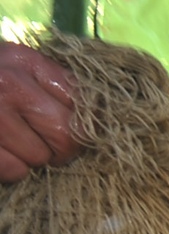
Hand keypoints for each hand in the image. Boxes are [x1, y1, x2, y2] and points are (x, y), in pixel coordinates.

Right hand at [0, 41, 82, 183]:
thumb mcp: (14, 64)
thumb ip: (49, 82)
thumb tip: (95, 117)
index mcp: (25, 62)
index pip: (80, 100)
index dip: (84, 124)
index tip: (75, 132)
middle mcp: (8, 84)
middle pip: (66, 135)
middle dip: (63, 150)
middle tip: (51, 150)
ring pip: (40, 158)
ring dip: (33, 160)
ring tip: (17, 146)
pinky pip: (13, 171)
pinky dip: (11, 170)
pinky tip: (2, 154)